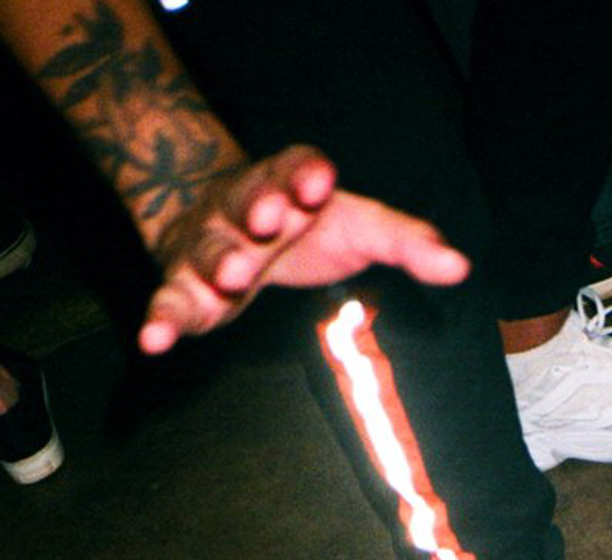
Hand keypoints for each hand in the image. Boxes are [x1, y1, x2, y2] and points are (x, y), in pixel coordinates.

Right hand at [140, 145, 468, 353]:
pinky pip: (169, 302)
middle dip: (255, 209)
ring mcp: (209, 247)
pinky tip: (153, 340)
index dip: (305, 174)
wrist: (228, 221)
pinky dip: (160, 319)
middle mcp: (243, 210)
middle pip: (245, 202)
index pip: (295, 168)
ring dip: (217, 261)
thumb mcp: (357, 225)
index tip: (319, 181)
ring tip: (228, 277)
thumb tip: (459, 267)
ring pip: (207, 250)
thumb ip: (405, 242)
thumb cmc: (304, 225)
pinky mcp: (184, 288)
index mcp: (288, 187)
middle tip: (266, 222)